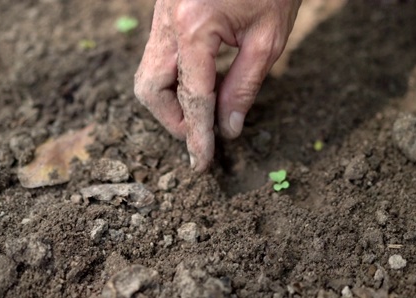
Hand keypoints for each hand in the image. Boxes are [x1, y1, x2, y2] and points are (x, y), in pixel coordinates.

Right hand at [135, 0, 301, 171]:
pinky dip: (174, 80)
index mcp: (194, 27)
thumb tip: (227, 129)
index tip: (202, 164)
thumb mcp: (269, 38)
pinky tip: (201, 86)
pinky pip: (158, 57)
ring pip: (147, 74)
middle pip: (150, 89)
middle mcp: (167, 22)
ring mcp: (161, 16)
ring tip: (202, 114)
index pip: (192, 97)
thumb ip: (244, 87)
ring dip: (169, 102)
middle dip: (172, 120)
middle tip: (202, 136)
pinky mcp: (165, 13)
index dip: (197, 136)